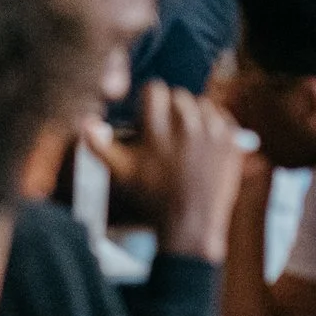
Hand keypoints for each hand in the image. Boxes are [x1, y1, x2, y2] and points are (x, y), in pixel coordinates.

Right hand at [87, 83, 250, 263]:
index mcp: (159, 132)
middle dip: (171, 108)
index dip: (150, 100)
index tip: (150, 115)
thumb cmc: (152, 199)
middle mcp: (186, 128)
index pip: (155, 90)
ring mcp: (212, 135)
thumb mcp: (121, 174)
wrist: (190, 225)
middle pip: (179, 95)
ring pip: (202, 103)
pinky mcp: (231, 143)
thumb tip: (84, 121)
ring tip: (186, 137)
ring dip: (193, 115)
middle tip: (168, 131)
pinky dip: (214, 124)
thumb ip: (99, 146)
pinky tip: (204, 141)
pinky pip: (222, 116)